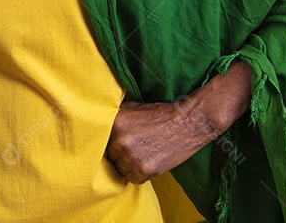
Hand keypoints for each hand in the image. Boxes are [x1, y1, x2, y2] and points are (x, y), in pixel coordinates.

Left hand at [105, 60, 251, 183]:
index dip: (108, 140)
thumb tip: (97, 120)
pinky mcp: (145, 171)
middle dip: (118, 152)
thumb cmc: (161, 114)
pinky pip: (132, 178)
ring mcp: (132, 157)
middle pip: (109, 155)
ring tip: (141, 153)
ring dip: (127, 164)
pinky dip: (138, 173)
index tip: (114, 141)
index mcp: (116, 122)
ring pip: (119, 168)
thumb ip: (115, 115)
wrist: (187, 124)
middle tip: (132, 146)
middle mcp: (121, 141)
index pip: (100, 138)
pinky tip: (147, 161)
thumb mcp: (134, 107)